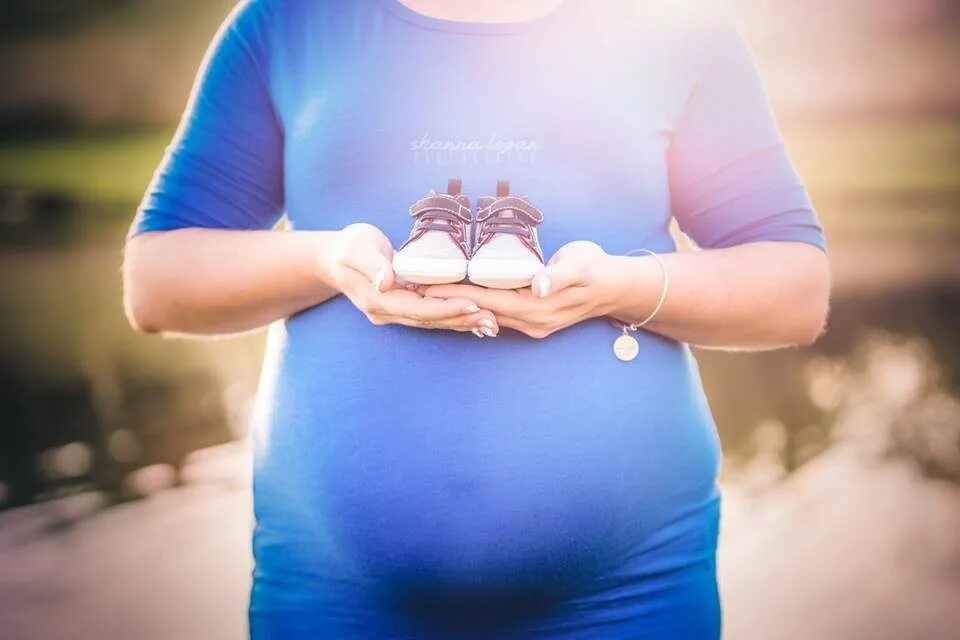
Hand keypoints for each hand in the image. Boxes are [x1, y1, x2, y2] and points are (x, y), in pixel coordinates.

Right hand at [323, 223, 498, 335]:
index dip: (445, 309)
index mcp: (378, 299)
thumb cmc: (348, 247)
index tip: (471, 305)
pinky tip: (473, 318)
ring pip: (432, 321)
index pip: (417, 309)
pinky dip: (452, 317)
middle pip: (429, 320)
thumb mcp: (357, 248)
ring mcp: (394, 313)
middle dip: (461, 320)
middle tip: (493, 320)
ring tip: (491, 323)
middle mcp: (387, 312)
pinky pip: (430, 315)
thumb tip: (386, 282)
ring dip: (461, 323)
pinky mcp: (402, 308)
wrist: (333, 258)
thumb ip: (372, 265)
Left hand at [421, 240, 616, 338]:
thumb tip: (538, 286)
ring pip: (486, 316)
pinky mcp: (532, 321)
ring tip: (428, 296)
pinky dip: (476, 308)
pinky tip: (459, 301)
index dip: (455, 293)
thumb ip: (557, 276)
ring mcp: (531, 325)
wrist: (615, 287)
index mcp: (537, 308)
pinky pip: (497, 316)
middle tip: (414, 290)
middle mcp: (530, 323)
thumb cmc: (596, 269)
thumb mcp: (579, 266)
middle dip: (448, 302)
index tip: (426, 286)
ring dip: (458, 307)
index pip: (486, 300)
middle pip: (480, 312)